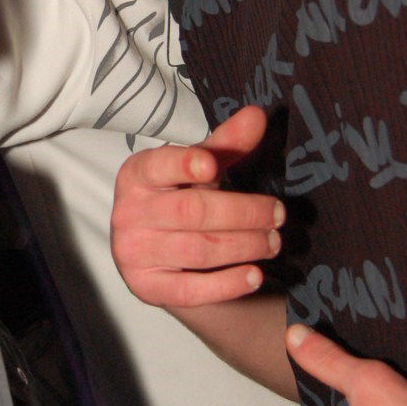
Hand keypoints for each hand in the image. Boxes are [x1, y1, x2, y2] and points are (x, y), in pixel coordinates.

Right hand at [110, 105, 284, 306]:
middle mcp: (129, 213)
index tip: (212, 165)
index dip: (183, 164)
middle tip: (278, 215)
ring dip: (244, 246)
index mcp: (137, 175)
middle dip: (243, 213)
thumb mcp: (199, 168)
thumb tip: (257, 115)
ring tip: (274, 243)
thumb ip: (227, 144)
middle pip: (191, 211)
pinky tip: (254, 275)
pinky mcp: (146, 287)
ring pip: (197, 250)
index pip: (158, 166)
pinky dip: (227, 284)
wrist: (154, 252)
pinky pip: (190, 290)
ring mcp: (133, 253)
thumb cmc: (179, 198)